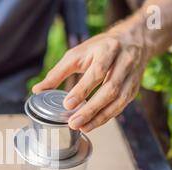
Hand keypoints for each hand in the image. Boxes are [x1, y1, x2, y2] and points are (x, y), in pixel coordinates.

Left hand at [33, 29, 147, 131]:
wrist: (134, 40)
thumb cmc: (100, 48)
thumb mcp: (77, 54)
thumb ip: (58, 72)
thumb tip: (38, 90)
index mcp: (108, 50)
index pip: (96, 72)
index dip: (82, 90)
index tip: (67, 104)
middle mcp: (124, 63)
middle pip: (110, 89)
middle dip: (91, 109)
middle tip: (73, 123)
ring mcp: (131, 77)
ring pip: (119, 101)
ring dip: (100, 117)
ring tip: (83, 127)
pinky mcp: (134, 89)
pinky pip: (121, 106)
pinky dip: (107, 117)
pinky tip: (93, 124)